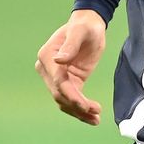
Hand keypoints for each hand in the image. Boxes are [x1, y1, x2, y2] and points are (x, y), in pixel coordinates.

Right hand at [35, 9, 105, 124]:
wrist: (89, 25)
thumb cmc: (85, 25)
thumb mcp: (81, 30)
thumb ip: (71, 44)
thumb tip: (59, 60)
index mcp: (47, 55)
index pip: (58, 81)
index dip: (71, 95)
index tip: (85, 105)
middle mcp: (47, 68)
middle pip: (60, 94)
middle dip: (77, 106)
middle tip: (96, 112)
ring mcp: (55, 76)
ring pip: (64, 101)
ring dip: (79, 112)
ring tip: (96, 119)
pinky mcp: (67, 81)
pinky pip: (70, 99)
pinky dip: (80, 109)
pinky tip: (92, 117)